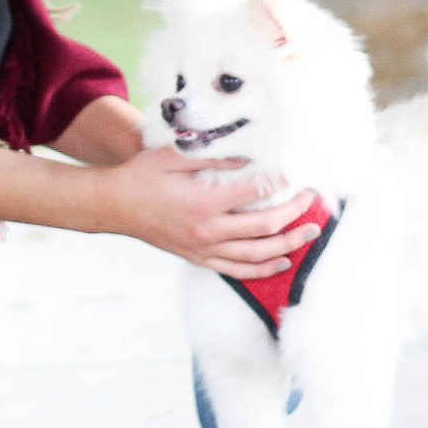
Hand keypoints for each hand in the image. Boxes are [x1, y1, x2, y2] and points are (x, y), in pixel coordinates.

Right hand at [89, 142, 325, 279]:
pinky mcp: (199, 258)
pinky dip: (263, 268)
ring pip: (257, 255)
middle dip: (294, 214)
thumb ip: (213, 158)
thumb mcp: (175, 157)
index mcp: (204, 202)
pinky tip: (281, 262)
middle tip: (313, 201)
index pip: (255, 193)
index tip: (298, 174)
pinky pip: (238, 270)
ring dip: (288, 245)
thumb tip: (249, 157)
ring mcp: (204, 248)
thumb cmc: (142, 175)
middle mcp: (208, 230)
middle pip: (265, 227)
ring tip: (310, 234)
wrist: (114, 206)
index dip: (281, 183)